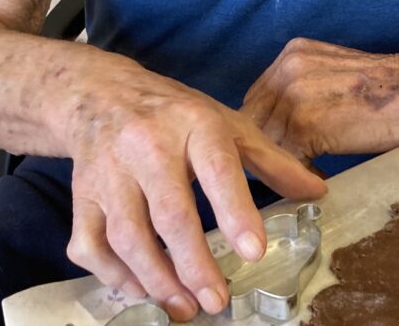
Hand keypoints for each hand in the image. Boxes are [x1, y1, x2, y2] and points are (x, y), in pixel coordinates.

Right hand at [62, 62, 325, 321]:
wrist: (99, 94)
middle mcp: (146, 145)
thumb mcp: (226, 123)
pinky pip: (89, 245)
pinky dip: (113, 275)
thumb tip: (317, 192)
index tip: (253, 251)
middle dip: (194, 264)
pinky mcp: (81, 194)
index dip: (235, 211)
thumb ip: (271, 160)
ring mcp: (108, 172)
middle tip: (217, 301)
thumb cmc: (173, 113)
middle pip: (170, 214)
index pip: (217, 168)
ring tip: (184, 307)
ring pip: (127, 236)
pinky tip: (141, 290)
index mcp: (193, 124)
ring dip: (156, 279)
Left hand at [240, 38, 398, 163]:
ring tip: (302, 176)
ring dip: (284, 162)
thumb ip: (303, 87)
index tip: (277, 145)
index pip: (259, 97)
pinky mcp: (304, 124)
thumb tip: (283, 121)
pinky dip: (301, 174)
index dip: (266, 125)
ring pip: (269, 141)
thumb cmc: (385, 90)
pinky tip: (318, 177)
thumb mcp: (333, 72)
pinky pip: (287, 159)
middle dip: (269, 145)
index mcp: (292, 53)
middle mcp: (287, 69)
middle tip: (283, 168)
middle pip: (256, 117)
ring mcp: (293, 95)